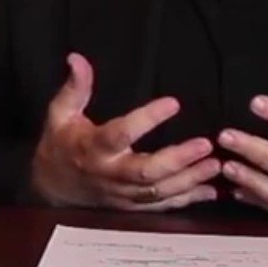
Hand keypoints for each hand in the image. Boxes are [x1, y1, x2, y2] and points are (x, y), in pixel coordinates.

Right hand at [30, 53, 219, 209]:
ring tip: (215, 165)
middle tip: (205, 144)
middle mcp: (110, 174)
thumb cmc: (60, 144)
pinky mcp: (131, 207)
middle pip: (146, 172)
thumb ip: (75, 88)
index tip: (174, 102)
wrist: (52, 187)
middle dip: (178, 160)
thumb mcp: (60, 113)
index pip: (121, 134)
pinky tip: (210, 191)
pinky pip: (161, 207)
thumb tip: (77, 58)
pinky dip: (187, 200)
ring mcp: (122, 195)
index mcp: (93, 148)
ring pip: (159, 192)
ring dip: (189, 180)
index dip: (147, 119)